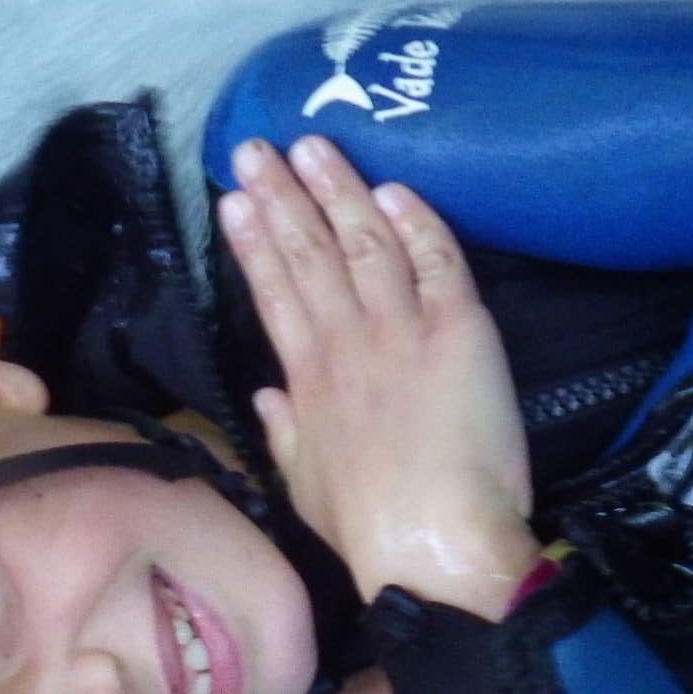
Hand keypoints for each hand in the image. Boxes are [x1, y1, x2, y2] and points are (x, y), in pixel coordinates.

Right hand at [216, 134, 540, 618]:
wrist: (432, 547)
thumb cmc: (370, 531)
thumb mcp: (305, 487)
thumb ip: (284, 431)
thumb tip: (266, 395)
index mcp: (308, 381)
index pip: (274, 294)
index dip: (254, 242)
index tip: (234, 200)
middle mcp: (347, 344)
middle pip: (309, 255)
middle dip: (280, 196)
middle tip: (255, 147)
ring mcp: (401, 332)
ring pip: (364, 242)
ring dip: (337, 190)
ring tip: (312, 146)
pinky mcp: (457, 331)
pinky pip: (435, 260)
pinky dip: (415, 221)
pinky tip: (391, 188)